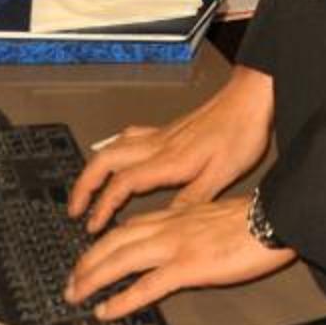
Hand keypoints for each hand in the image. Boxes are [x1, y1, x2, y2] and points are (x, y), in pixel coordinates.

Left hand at [61, 194, 293, 319]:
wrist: (274, 219)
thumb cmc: (255, 219)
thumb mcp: (216, 215)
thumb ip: (193, 226)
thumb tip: (184, 242)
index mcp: (177, 215)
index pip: (130, 227)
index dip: (104, 243)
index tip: (91, 257)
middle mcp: (169, 227)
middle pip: (115, 241)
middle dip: (87, 261)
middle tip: (72, 281)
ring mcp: (176, 246)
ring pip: (121, 259)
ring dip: (93, 278)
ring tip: (77, 294)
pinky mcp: (187, 266)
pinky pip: (146, 286)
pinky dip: (122, 299)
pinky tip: (107, 309)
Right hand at [67, 62, 273, 231]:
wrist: (250, 99)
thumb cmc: (241, 134)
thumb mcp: (222, 176)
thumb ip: (191, 200)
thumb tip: (165, 222)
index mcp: (168, 161)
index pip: (121, 184)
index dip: (102, 206)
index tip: (92, 225)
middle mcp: (158, 145)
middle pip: (105, 160)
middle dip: (84, 185)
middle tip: (75, 209)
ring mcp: (161, 135)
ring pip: (113, 146)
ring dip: (95, 168)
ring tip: (87, 189)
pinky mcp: (169, 130)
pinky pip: (129, 138)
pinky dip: (114, 150)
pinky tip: (116, 157)